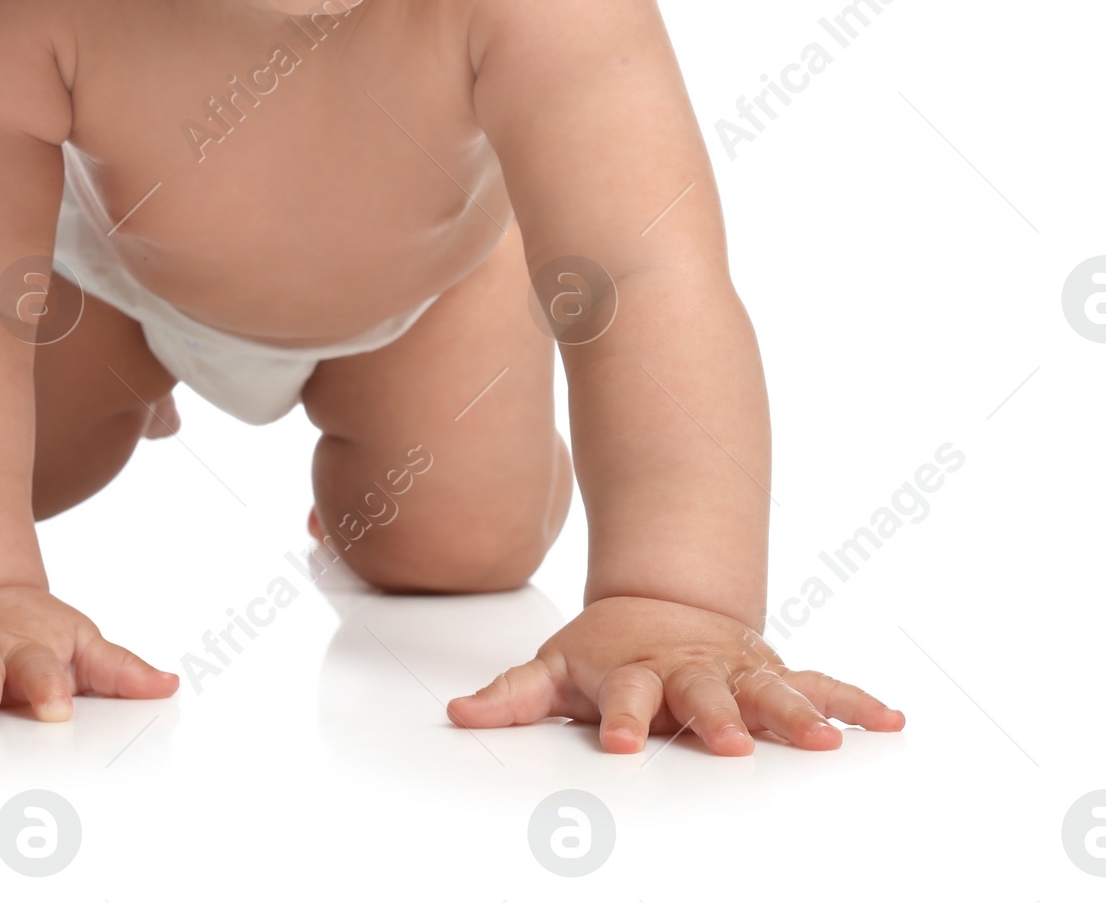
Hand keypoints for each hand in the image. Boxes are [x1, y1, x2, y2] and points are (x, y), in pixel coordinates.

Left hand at [446, 595, 904, 754]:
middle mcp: (690, 670)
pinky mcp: (771, 670)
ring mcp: (735, 668)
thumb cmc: (609, 648)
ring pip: (768, 688)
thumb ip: (511, 698)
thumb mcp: (554, 668)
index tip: (616, 744)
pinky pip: (818, 684)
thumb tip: (456, 716)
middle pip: (703, 694)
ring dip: (796, 713)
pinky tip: (890, 720)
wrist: (660, 602)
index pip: (623, 697)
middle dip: (717, 718)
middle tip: (730, 745)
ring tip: (826, 739)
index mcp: (635, 673)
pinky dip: (854, 700)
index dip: (618, 720)